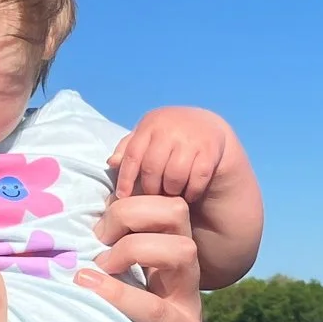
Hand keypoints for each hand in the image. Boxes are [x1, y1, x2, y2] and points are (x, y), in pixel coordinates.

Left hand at [75, 193, 210, 321]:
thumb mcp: (115, 301)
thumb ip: (96, 271)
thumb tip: (44, 243)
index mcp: (163, 260)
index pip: (161, 204)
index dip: (129, 196)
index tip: (94, 218)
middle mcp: (180, 277)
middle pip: (176, 212)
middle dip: (132, 212)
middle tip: (98, 237)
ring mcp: (186, 307)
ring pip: (182, 251)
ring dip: (134, 249)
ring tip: (100, 268)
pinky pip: (158, 311)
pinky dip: (123, 297)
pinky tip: (91, 291)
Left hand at [110, 107, 237, 204]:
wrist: (206, 126)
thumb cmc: (167, 136)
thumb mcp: (146, 137)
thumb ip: (128, 149)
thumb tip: (112, 163)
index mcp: (151, 124)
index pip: (132, 154)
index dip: (126, 178)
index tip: (123, 197)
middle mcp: (171, 128)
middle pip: (152, 168)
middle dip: (150, 188)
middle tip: (153, 196)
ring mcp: (192, 138)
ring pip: (175, 176)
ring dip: (171, 190)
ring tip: (170, 193)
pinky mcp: (211, 150)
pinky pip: (197, 179)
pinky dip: (192, 191)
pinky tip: (188, 193)